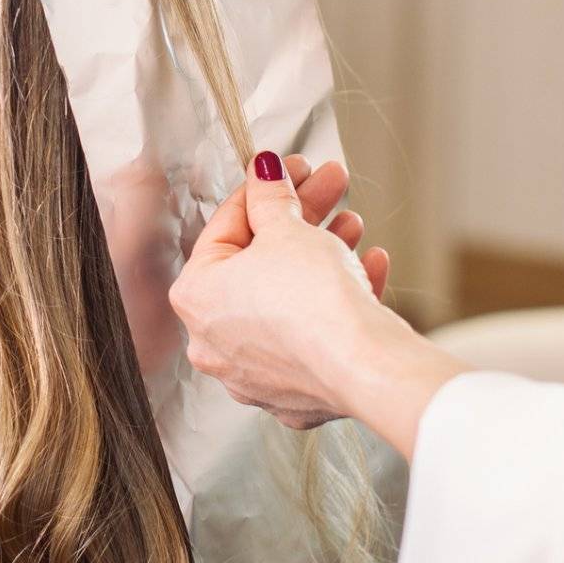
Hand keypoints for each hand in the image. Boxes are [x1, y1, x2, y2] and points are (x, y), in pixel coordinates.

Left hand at [173, 152, 402, 430]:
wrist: (366, 367)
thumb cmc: (315, 302)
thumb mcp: (287, 229)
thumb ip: (270, 195)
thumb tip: (263, 173)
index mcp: (195, 296)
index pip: (225, 227)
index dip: (262, 189)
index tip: (286, 170)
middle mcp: (214, 341)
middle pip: (257, 262)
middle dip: (300, 218)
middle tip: (328, 185)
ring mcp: (254, 372)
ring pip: (286, 298)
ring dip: (320, 254)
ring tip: (352, 225)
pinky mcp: (295, 392)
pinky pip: (311, 334)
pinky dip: (334, 301)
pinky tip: (368, 267)